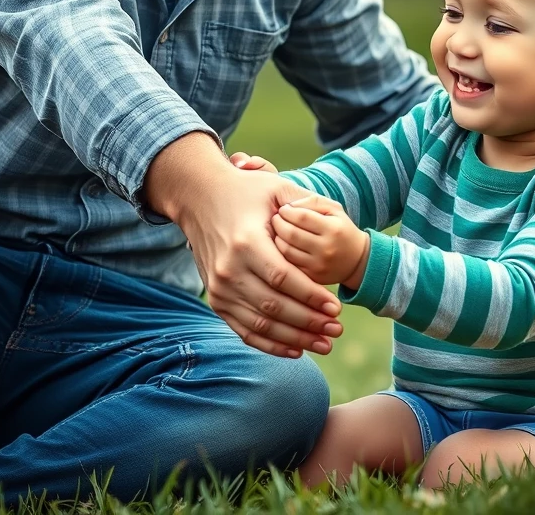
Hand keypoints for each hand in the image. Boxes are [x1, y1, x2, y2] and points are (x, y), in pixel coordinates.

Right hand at [144, 133, 343, 359]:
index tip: (336, 308)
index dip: (311, 297)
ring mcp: (219, 287)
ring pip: (261, 324)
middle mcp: (229, 269)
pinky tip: (295, 349)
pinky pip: (244, 330)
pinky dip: (270, 344)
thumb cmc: (242, 190)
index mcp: (246, 243)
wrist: (198, 197)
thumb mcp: (273, 187)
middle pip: (274, 306)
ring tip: (324, 343)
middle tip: (336, 330)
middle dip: (309, 322)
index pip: (283, 279)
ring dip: (295, 338)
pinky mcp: (215, 298)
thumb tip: (331, 220)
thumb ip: (302, 203)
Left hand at [272, 194, 370, 289]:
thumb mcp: (334, 209)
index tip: (282, 209)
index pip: (302, 217)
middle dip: (278, 223)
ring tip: (277, 231)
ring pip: (286, 250)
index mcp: (333, 229)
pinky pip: (289, 264)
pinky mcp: (312, 277)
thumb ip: (312, 202)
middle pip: (291, 234)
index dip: (287, 211)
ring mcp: (319, 265)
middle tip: (275, 219)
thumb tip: (289, 207)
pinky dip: (281, 253)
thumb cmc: (341, 229)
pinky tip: (282, 244)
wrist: (356, 260)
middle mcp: (326, 248)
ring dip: (277, 238)